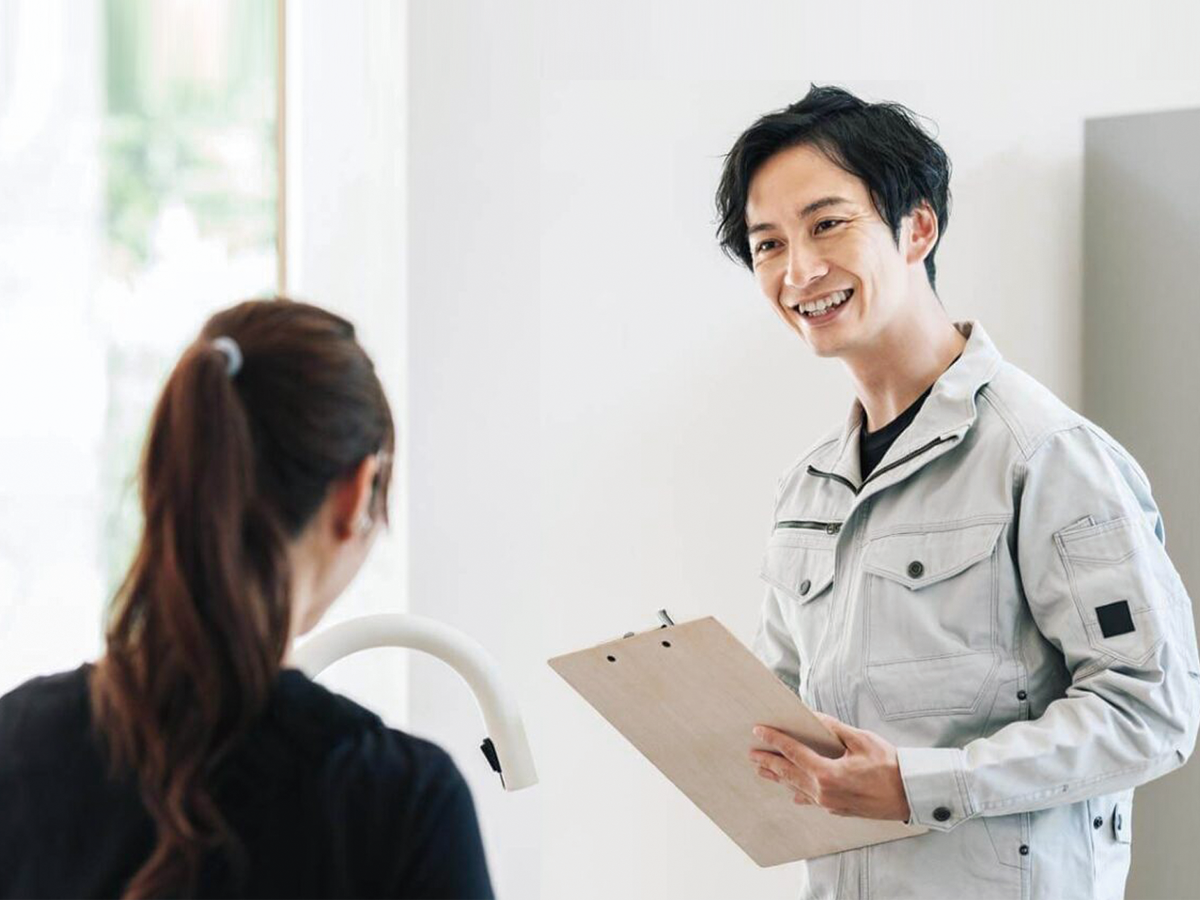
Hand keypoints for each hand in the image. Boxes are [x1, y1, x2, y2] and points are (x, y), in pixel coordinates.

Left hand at [748, 711, 911, 821]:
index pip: (793, 752)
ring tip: (762, 771)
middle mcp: (823, 792)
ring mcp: (829, 804)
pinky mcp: (838, 810)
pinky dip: (798, 792)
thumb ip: (834, 729)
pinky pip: (811, 800)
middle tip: (751, 754)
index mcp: (827, 773)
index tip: (759, 731)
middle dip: (768, 762)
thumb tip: (813, 717)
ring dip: (778, 778)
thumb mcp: (861, 740)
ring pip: (797, 788)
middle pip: (788, 773)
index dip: (774, 740)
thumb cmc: (889, 766)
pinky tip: (792, 793)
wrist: (910, 795)